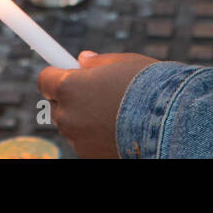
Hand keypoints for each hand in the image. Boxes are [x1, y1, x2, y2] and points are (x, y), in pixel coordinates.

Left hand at [38, 51, 158, 157]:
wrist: (168, 119)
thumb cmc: (148, 85)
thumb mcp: (125, 62)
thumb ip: (98, 62)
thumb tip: (82, 59)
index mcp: (70, 86)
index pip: (44, 79)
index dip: (56, 73)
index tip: (66, 71)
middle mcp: (67, 113)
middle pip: (57, 103)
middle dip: (71, 96)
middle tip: (97, 90)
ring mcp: (76, 137)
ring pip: (71, 123)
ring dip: (84, 116)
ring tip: (114, 109)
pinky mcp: (88, 154)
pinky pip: (84, 140)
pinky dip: (94, 133)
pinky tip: (118, 125)